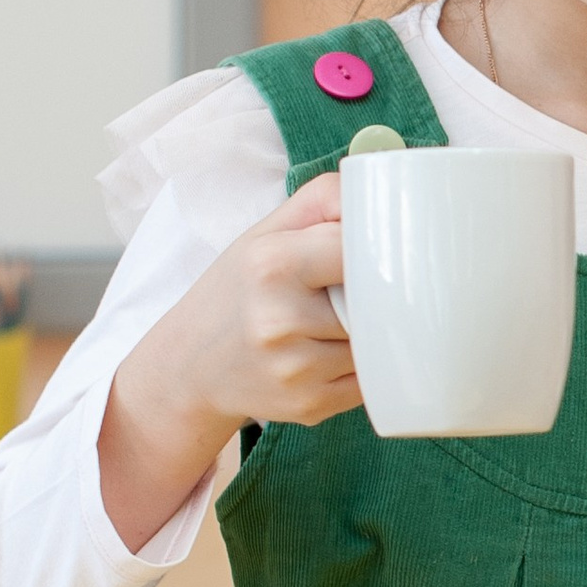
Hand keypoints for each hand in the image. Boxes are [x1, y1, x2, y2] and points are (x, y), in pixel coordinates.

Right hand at [98, 176, 356, 552]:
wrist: (190, 364)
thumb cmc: (240, 288)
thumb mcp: (267, 231)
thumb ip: (326, 199)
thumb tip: (390, 180)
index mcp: (272, 264)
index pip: (358, 247)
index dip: (384, 245)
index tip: (395, 244)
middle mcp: (280, 319)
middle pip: (377, 299)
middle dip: (381, 292)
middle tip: (376, 284)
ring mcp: (296, 370)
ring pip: (378, 342)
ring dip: (374, 331)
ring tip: (340, 320)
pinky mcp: (310, 406)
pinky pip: (370, 381)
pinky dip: (365, 365)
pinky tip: (333, 352)